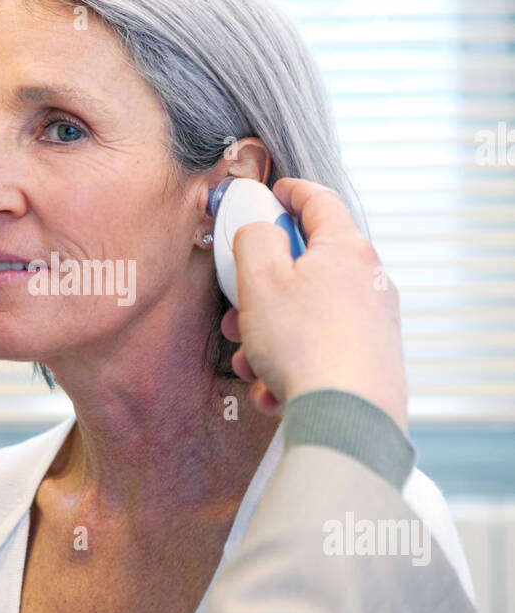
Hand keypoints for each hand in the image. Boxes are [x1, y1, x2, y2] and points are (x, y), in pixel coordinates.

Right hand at [221, 179, 408, 433]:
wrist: (348, 420)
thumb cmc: (305, 345)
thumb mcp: (260, 279)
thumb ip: (253, 240)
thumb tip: (259, 232)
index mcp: (347, 250)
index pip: (321, 201)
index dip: (292, 192)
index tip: (274, 193)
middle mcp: (370, 282)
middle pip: (308, 268)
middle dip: (262, 289)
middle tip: (237, 306)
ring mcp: (375, 325)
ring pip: (308, 316)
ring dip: (269, 335)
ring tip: (249, 362)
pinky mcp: (373, 363)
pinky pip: (321, 352)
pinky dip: (292, 366)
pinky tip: (273, 391)